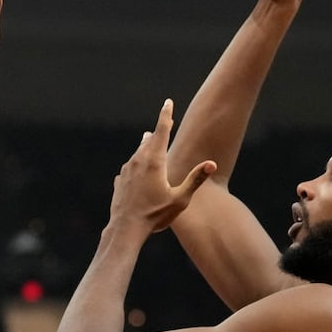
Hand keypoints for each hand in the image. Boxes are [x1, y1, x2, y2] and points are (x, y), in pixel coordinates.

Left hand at [109, 99, 216, 233]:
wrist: (125, 229)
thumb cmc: (155, 215)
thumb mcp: (180, 199)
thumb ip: (195, 179)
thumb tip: (212, 164)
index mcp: (154, 161)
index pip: (162, 130)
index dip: (166, 115)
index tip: (168, 102)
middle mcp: (138, 161)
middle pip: (149, 140)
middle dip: (159, 131)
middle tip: (165, 122)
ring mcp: (126, 170)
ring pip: (138, 152)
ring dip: (146, 145)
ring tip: (149, 140)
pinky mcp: (119, 180)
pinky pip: (130, 167)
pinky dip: (137, 164)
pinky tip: (137, 170)